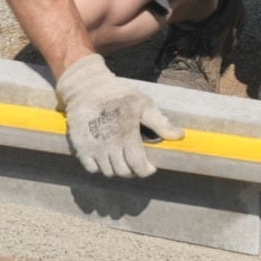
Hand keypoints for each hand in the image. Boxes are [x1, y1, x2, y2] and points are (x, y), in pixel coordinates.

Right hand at [55, 54, 182, 176]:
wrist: (86, 87)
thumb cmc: (118, 94)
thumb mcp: (143, 103)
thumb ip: (160, 123)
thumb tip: (180, 136)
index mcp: (127, 134)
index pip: (138, 165)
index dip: (146, 171)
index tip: (150, 167)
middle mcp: (109, 144)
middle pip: (123, 172)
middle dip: (134, 170)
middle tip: (137, 162)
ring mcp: (93, 147)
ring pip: (108, 172)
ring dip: (117, 169)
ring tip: (122, 159)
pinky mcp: (80, 147)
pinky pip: (92, 169)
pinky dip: (100, 167)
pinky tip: (106, 156)